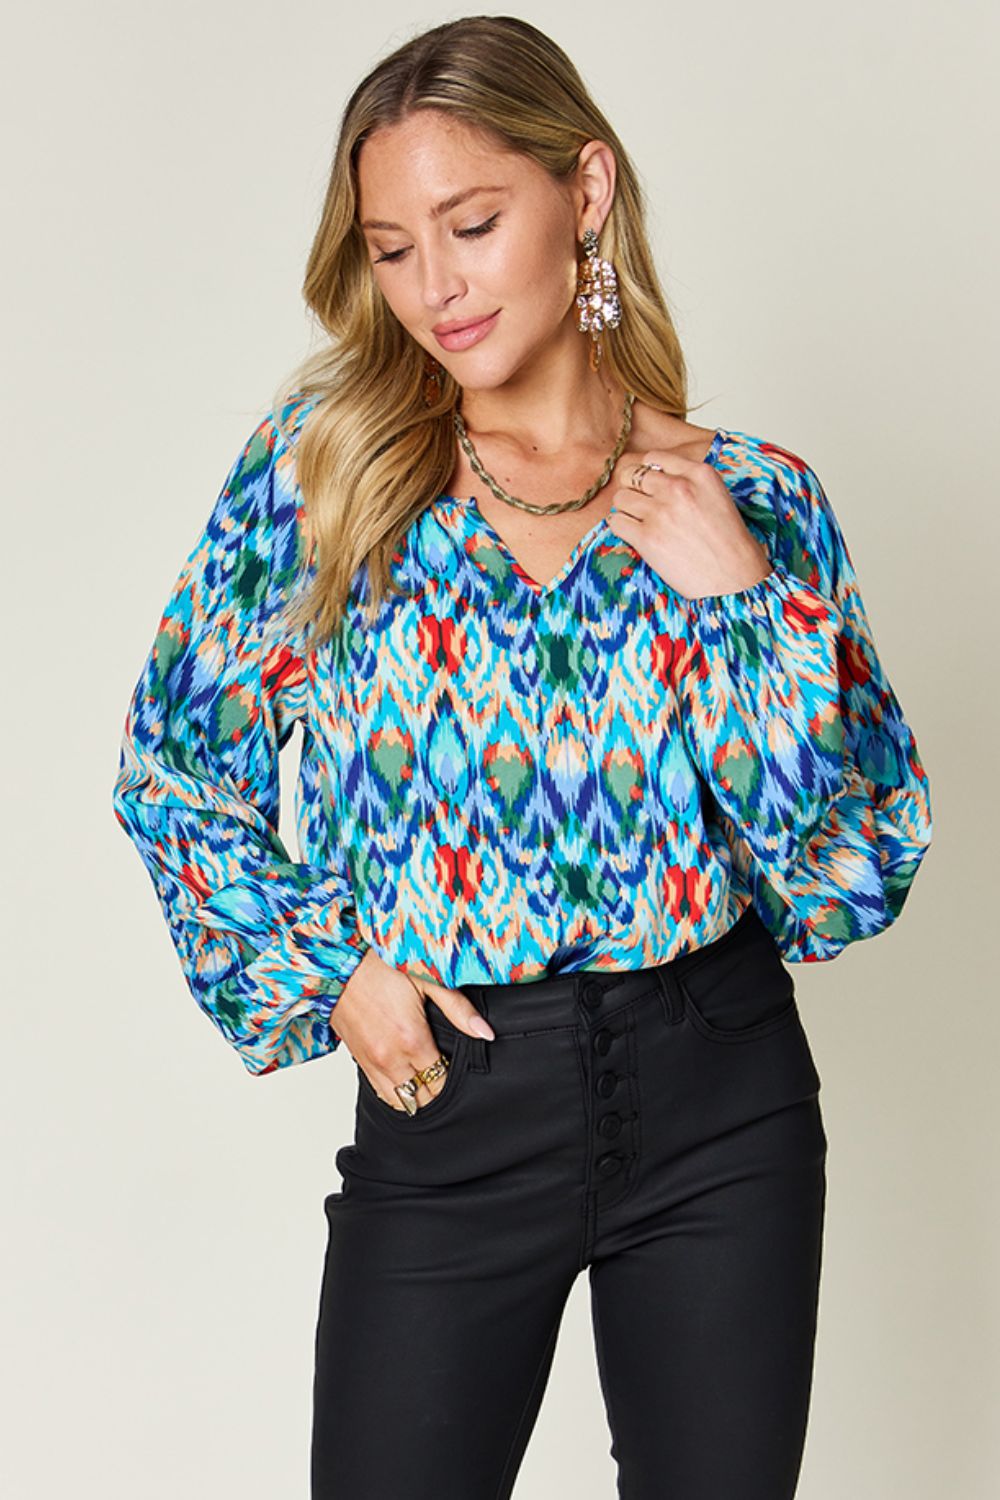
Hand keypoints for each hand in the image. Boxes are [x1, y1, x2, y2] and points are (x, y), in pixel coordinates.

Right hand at [331, 947, 494, 1111]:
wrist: (340, 964)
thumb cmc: (381, 967)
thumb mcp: (427, 980)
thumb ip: (459, 1010)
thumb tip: (485, 1033)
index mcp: (412, 1041)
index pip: (441, 1083)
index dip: (454, 1079)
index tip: (458, 1067)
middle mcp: (390, 1059)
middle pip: (422, 1099)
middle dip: (437, 1092)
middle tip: (446, 1072)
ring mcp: (372, 1064)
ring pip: (400, 1103)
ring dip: (416, 1096)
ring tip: (427, 1079)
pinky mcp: (359, 1061)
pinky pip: (380, 1093)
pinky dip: (396, 1092)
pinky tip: (406, 1078)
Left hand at [606, 448, 772, 599]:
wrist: (734, 579)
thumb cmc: (730, 544)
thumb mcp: (718, 497)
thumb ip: (690, 482)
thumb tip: (658, 479)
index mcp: (699, 474)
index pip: (654, 458)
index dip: (647, 472)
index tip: (648, 484)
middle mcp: (678, 488)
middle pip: (633, 475)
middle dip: (633, 489)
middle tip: (641, 504)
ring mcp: (660, 512)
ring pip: (621, 497)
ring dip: (626, 509)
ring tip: (639, 522)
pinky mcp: (647, 538)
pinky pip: (616, 522)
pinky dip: (620, 527)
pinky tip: (633, 534)